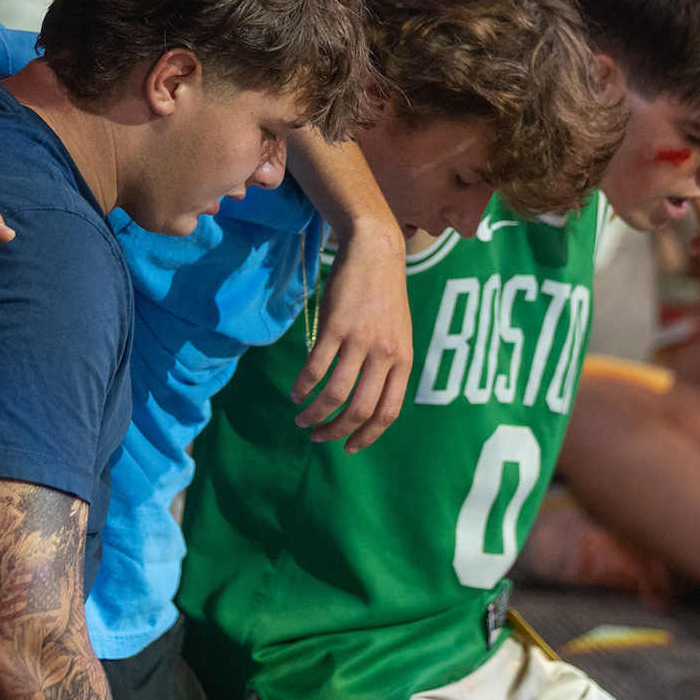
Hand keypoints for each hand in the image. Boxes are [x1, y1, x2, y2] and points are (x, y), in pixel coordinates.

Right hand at [293, 223, 412, 451]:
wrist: (376, 252)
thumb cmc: (384, 297)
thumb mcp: (398, 335)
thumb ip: (388, 367)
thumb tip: (367, 404)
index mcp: (403, 361)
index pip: (388, 413)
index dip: (367, 436)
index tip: (348, 447)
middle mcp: (385, 355)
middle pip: (359, 410)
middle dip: (335, 431)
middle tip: (318, 436)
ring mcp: (360, 340)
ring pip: (335, 394)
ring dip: (314, 413)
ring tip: (301, 418)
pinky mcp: (335, 326)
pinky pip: (315, 367)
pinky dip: (303, 387)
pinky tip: (296, 393)